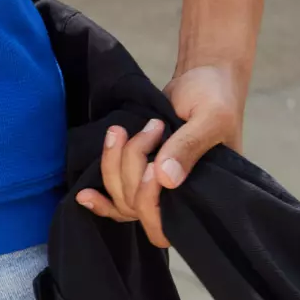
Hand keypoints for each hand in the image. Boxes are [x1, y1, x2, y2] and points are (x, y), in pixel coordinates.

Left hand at [75, 63, 245, 248]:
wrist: (203, 75)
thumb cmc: (215, 96)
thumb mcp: (210, 117)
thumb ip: (189, 145)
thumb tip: (164, 179)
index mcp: (204, 194)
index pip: (168, 224)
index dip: (150, 200)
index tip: (153, 164)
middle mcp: (179, 197)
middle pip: (138, 207)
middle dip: (131, 168)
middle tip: (151, 129)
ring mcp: (158, 185)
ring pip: (122, 200)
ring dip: (112, 166)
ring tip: (121, 131)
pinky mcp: (141, 171)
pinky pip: (119, 194)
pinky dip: (101, 198)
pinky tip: (84, 194)